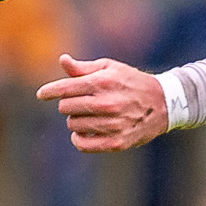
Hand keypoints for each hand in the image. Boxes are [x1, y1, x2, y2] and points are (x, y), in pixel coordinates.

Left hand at [37, 54, 167, 152]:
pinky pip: (83, 144)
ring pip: (73, 125)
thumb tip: (63, 60)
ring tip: (89, 115)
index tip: (42, 94)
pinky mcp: (116, 142)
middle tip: (80, 102)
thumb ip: (83, 68)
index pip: (65, 88)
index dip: (49, 91)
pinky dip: (79, 138)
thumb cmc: (132, 82)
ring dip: (75, 120)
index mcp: (102, 82)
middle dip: (68, 104)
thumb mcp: (110, 68)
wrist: (163, 104)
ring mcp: (112, 124)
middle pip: (66, 107)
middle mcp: (106, 104)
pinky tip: (84, 132)